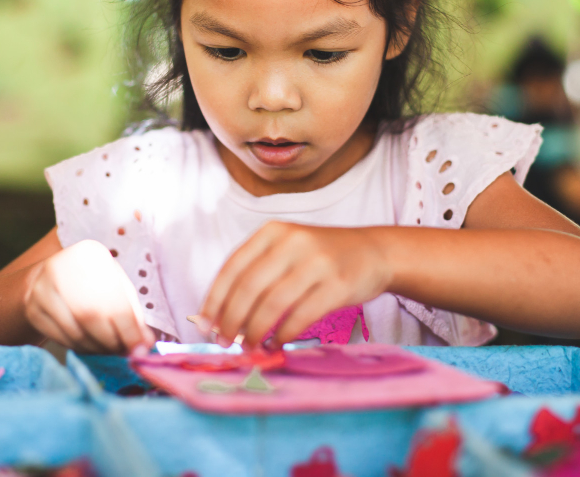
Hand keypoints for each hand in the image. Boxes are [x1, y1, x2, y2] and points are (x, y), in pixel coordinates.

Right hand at [23, 240, 154, 353]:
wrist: (47, 277)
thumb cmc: (92, 281)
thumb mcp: (115, 285)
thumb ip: (132, 313)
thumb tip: (145, 345)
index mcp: (89, 254)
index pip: (112, 299)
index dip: (129, 329)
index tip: (141, 349)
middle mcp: (60, 268)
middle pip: (91, 316)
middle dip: (113, 341)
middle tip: (125, 353)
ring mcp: (42, 290)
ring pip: (75, 332)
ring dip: (98, 348)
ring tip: (111, 350)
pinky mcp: (33, 310)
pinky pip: (61, 339)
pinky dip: (82, 349)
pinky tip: (92, 347)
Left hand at [198, 222, 391, 347]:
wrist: (374, 252)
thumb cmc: (321, 257)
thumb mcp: (287, 249)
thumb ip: (256, 272)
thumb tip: (219, 314)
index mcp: (272, 232)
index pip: (233, 266)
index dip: (215, 298)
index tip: (205, 324)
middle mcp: (293, 241)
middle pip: (249, 286)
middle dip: (231, 319)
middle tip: (224, 341)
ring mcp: (317, 262)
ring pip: (273, 303)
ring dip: (255, 330)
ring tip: (248, 347)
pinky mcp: (338, 284)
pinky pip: (301, 315)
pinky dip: (284, 334)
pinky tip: (276, 343)